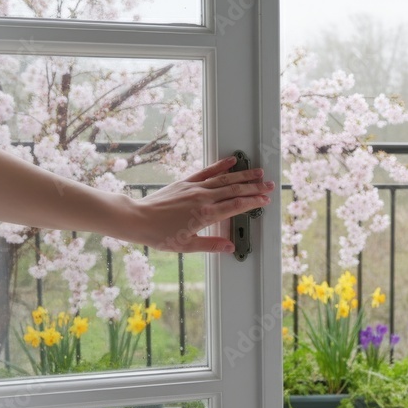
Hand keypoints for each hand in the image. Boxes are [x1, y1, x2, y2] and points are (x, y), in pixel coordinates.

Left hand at [122, 156, 274, 252]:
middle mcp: (202, 198)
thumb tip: (230, 247)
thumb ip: (211, 245)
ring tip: (258, 172)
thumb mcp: (186, 246)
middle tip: (270, 185)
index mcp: (205, 215)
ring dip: (243, 175)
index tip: (265, 200)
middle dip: (254, 187)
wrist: (137, 219)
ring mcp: (194, 188)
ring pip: (225, 179)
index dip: (253, 202)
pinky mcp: (186, 182)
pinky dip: (221, 165)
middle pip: (235, 190)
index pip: (236, 205)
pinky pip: (207, 171)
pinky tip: (232, 161)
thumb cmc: (159, 234)